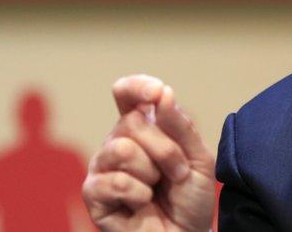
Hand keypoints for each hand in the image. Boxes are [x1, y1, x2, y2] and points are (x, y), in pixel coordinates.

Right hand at [83, 75, 216, 230]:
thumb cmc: (190, 197)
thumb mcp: (198, 158)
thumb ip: (180, 126)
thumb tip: (162, 93)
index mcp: (143, 126)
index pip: (127, 93)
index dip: (137, 87)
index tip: (156, 93)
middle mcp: (118, 141)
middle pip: (131, 122)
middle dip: (165, 149)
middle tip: (176, 172)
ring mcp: (103, 167)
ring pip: (120, 148)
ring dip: (151, 171)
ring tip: (156, 188)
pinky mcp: (93, 194)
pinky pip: (114, 180)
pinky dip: (138, 194)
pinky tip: (142, 204)